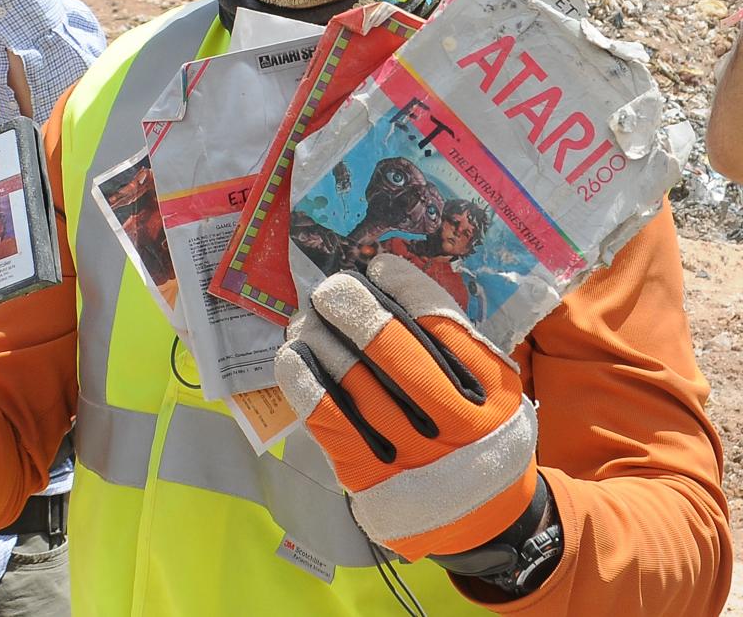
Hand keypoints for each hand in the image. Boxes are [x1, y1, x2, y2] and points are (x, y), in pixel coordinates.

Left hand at [274, 254, 537, 560]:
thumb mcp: (492, 391)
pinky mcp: (370, 477)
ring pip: (355, 383)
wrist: (480, 518)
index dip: (407, 289)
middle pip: (396, 352)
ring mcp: (410, 454)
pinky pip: (328, 421)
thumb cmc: (478, 435)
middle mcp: (455, 425)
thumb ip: (456, 345)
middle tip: (330, 288)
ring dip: (324, 342)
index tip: (379, 266)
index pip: (444, 326)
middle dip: (357, 311)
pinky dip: (304, 384)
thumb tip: (393, 287)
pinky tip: (292, 357)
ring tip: (306, 319)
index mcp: (491, 395)